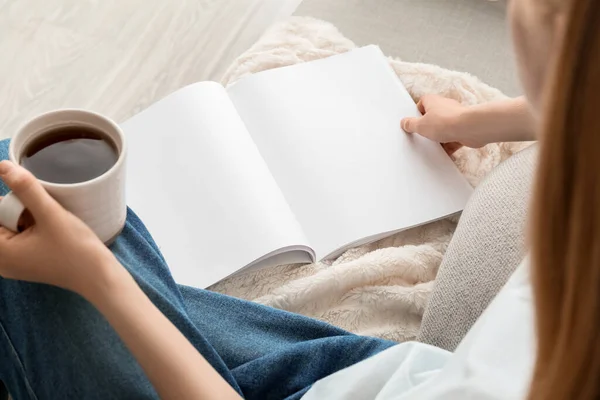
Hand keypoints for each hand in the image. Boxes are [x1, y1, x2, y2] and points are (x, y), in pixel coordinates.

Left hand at [0, 160, 117, 294]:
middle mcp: (1, 262)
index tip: (34, 205)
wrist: (99, 276)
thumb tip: (2, 165)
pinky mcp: (27, 264)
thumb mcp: (51, 215)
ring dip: (26, 217)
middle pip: (0, 220)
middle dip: (17, 209)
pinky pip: (19, 238)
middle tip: (44, 213)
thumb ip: (26, 189)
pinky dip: (31, 228)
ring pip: (9, 227)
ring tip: (50, 220)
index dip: (10, 202)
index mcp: (0, 252)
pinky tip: (50, 229)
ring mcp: (13, 265)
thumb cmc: (76, 249)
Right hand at [401, 95, 488, 153]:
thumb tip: (405, 122)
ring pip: (443, 129)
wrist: (469, 128)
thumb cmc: (446, 122)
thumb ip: (410, 124)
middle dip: (428, 128)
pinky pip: (453, 138)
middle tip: (422, 135)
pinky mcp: (463, 128)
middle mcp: (444, 107)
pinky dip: (449, 146)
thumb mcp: (420, 125)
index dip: (417, 113)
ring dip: (439, 138)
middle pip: (432, 117)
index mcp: (432, 101)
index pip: (422, 103)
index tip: (412, 122)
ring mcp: (455, 117)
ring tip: (434, 144)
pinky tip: (445, 152)